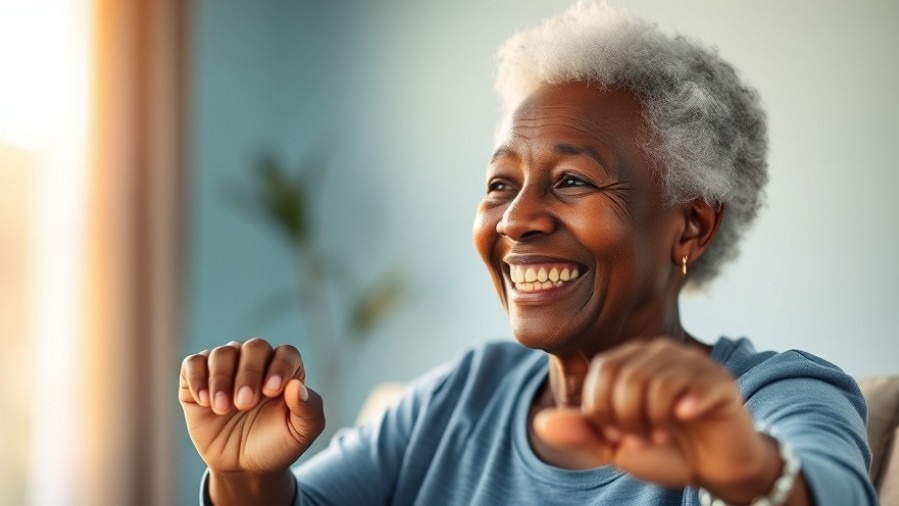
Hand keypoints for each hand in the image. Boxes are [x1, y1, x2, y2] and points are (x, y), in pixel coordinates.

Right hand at [179, 338, 324, 477]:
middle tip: (244, 404)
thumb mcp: (300, 433)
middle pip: (254, 347)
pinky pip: (193, 363)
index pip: (285, 353)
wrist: (243, 467)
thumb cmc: (276, 444)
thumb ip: (308, 409)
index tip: (271, 391)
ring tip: (223, 409)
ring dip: (222, 379)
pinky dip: (197, 377)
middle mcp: (256, 362)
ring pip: (222, 353)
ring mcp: (226, 368)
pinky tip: (204, 400)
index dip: (280, 366)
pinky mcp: (198, 379)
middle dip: (249, 374)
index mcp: (285, 369)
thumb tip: (296, 386)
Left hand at [534, 339, 782, 502]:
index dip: (605, 412)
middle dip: (627, 421)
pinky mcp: (718, 380)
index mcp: (632, 360)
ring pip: (653, 384)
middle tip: (645, 437)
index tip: (621, 434)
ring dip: (653, 422)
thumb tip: (540, 423)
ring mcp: (692, 362)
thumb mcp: (615, 447)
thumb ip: (580, 433)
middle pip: (624, 379)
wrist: (716, 470)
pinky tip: (686, 419)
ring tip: (664, 434)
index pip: (601, 374)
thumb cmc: (665, 451)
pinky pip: (686, 388)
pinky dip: (680, 413)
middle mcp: (660, 352)